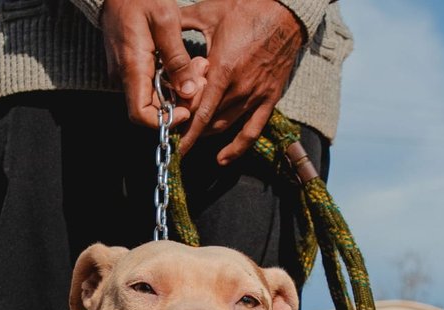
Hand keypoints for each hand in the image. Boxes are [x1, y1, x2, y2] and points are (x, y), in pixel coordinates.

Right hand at [100, 0, 206, 127]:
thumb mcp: (166, 21)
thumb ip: (178, 59)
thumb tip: (189, 92)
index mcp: (132, 67)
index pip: (141, 115)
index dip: (166, 120)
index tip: (187, 109)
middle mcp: (125, 76)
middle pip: (152, 109)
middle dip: (181, 101)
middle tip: (202, 78)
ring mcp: (126, 72)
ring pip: (155, 97)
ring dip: (179, 89)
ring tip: (198, 66)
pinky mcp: (131, 67)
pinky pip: (151, 84)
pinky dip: (171, 80)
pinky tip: (186, 64)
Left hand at [178, 0, 303, 163]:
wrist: (285, 11)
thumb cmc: (247, 9)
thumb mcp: (209, 12)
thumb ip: (181, 22)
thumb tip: (158, 26)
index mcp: (224, 69)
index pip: (199, 110)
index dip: (183, 128)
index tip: (168, 138)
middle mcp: (240, 89)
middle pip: (208, 121)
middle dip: (189, 128)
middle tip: (173, 130)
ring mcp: (255, 96)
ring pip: (224, 126)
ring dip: (206, 134)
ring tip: (190, 136)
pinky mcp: (268, 99)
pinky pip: (252, 131)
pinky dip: (237, 148)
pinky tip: (222, 159)